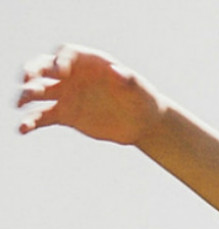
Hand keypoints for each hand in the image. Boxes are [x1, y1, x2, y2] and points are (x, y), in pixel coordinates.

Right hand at [17, 46, 165, 144]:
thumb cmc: (143, 99)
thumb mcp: (140, 89)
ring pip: (38, 91)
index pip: (66, 53)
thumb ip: (128, 79)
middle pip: (44, 67)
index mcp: (88, 63)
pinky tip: (23, 129)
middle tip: (27, 80)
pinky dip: (31, 121)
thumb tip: (117, 71)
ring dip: (26, 95)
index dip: (60, 60)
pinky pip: (43, 116)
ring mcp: (66, 95)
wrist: (142, 123)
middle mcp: (72, 76)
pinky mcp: (65, 115)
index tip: (60, 73)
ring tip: (20, 104)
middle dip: (33, 71)